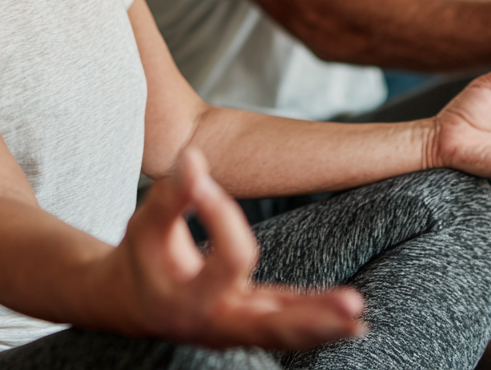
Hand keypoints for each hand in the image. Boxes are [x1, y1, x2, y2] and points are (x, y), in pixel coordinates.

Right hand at [95, 149, 364, 349]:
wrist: (132, 302)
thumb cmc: (141, 255)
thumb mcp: (147, 222)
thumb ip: (173, 193)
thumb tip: (194, 156)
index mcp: (189, 301)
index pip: (231, 258)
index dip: (223, 213)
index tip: (202, 181)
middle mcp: (218, 323)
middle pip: (272, 326)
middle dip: (312, 317)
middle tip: (352, 304)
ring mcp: (238, 328)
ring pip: (286, 333)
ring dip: (324, 324)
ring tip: (358, 314)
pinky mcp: (252, 322)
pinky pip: (287, 326)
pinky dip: (318, 324)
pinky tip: (354, 320)